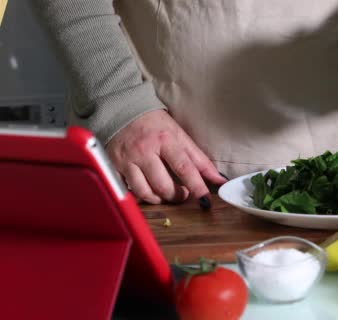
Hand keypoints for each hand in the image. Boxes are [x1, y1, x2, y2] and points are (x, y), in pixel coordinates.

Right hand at [106, 109, 225, 203]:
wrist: (122, 112)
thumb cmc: (155, 124)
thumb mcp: (179, 135)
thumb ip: (199, 159)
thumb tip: (219, 179)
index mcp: (165, 140)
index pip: (184, 168)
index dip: (196, 187)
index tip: (205, 200)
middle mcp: (144, 150)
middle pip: (163, 186)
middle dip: (177, 196)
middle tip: (183, 194)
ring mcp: (127, 160)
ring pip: (145, 192)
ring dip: (159, 199)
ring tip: (165, 194)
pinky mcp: (113, 167)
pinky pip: (127, 191)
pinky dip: (139, 196)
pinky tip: (146, 190)